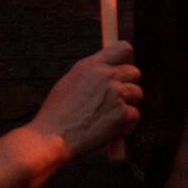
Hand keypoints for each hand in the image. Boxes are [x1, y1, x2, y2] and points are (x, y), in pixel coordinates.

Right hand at [33, 42, 144, 159]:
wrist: (50, 139)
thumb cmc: (55, 117)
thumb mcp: (68, 83)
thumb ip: (90, 75)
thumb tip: (107, 73)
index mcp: (90, 65)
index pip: (123, 48)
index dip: (127, 60)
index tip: (124, 71)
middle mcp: (105, 75)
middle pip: (135, 72)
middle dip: (128, 86)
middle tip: (118, 100)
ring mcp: (115, 94)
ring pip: (137, 94)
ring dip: (128, 105)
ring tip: (112, 117)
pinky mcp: (121, 114)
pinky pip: (135, 115)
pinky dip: (127, 125)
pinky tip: (113, 131)